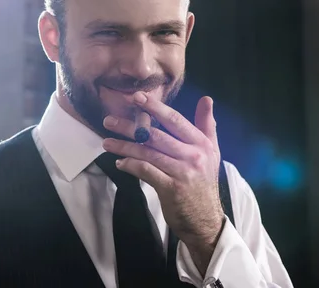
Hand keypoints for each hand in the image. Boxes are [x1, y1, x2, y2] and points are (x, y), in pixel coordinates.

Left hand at [102, 92, 224, 274]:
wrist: (206, 220)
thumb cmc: (203, 183)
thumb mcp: (211, 152)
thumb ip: (207, 125)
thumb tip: (206, 99)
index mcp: (202, 143)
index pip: (175, 120)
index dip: (155, 107)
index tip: (136, 97)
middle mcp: (193, 155)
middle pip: (156, 135)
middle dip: (130, 126)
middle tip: (109, 120)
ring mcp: (182, 172)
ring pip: (148, 153)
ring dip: (124, 147)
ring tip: (107, 142)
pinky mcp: (171, 188)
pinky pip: (146, 171)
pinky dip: (131, 166)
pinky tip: (120, 163)